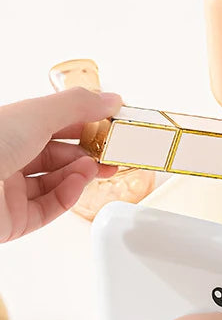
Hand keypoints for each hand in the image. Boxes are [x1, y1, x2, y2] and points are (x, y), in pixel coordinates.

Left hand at [0, 88, 121, 241]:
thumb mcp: (37, 114)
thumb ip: (78, 105)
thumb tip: (110, 99)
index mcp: (11, 129)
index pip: (56, 123)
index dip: (86, 122)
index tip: (111, 123)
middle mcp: (8, 158)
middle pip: (60, 155)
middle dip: (90, 151)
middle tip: (112, 151)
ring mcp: (10, 190)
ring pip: (57, 182)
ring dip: (82, 173)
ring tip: (96, 166)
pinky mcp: (13, 220)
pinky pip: (50, 208)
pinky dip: (69, 196)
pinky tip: (79, 183)